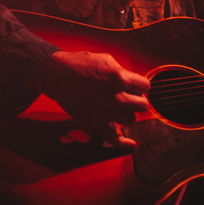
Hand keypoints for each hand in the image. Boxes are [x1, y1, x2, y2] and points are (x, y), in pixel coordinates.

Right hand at [28, 50, 149, 147]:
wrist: (57, 75)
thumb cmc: (80, 64)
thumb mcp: (106, 60)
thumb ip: (123, 72)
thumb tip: (133, 82)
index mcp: (120, 79)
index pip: (145, 86)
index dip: (141, 85)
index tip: (135, 85)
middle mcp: (116, 97)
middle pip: (142, 105)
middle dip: (137, 99)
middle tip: (129, 96)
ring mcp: (105, 112)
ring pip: (131, 120)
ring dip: (127, 114)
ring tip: (119, 108)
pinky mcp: (94, 123)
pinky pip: (113, 138)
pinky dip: (124, 143)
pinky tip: (132, 144)